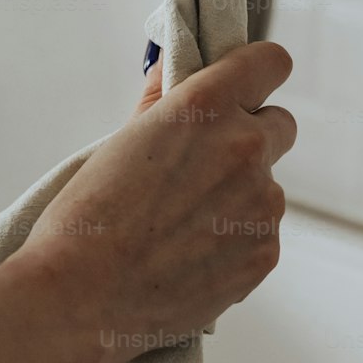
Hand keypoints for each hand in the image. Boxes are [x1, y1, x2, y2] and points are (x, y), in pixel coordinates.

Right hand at [17, 41, 295, 362]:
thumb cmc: (86, 221)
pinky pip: (261, 233)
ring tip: (182, 227)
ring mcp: (261, 202)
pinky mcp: (265, 251)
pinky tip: (190, 257)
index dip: (259, 73)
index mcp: (204, 108)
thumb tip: (173, 72)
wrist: (82, 300)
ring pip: (267, 185)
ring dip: (239, 196)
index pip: (270, 62)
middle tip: (205, 167)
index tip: (247, 85)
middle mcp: (244, 147)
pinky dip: (235, 241)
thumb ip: (160, 102)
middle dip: (251, 138)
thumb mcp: (118, 144)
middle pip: (280, 124)